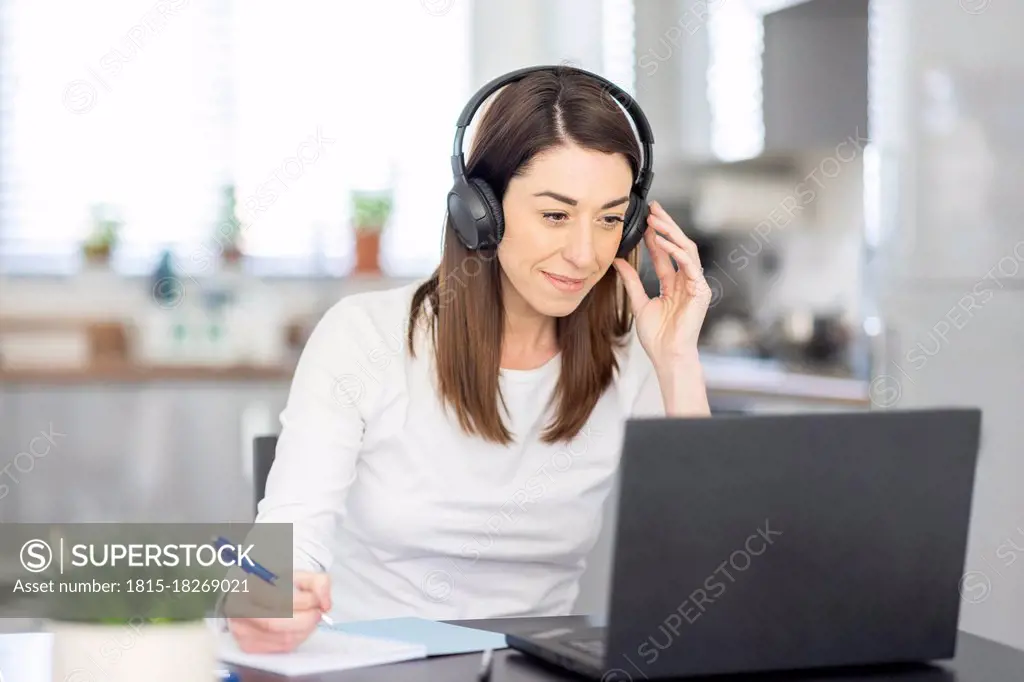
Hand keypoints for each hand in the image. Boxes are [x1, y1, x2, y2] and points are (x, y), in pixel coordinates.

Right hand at [227, 571, 331, 652]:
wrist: (251, 593)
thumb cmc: (275, 584)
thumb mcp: (297, 574)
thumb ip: (317, 582)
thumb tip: (325, 604)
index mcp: (250, 587)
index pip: (281, 600)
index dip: (307, 601)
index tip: (318, 599)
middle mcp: (241, 611)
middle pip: (280, 624)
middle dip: (307, 620)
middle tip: (317, 612)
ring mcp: (243, 632)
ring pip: (284, 640)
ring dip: (304, 631)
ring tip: (308, 618)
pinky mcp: (249, 646)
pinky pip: (282, 648)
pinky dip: (296, 638)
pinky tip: (297, 628)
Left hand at [612, 201, 710, 367]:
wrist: (668, 355)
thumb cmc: (658, 336)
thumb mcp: (639, 303)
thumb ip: (631, 281)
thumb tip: (619, 261)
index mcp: (675, 284)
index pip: (666, 253)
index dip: (656, 235)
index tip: (645, 220)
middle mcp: (687, 281)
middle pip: (679, 245)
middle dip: (666, 225)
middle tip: (653, 208)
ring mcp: (696, 285)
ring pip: (687, 249)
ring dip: (671, 233)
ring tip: (656, 220)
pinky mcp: (701, 290)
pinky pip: (689, 265)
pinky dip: (676, 252)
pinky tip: (662, 242)